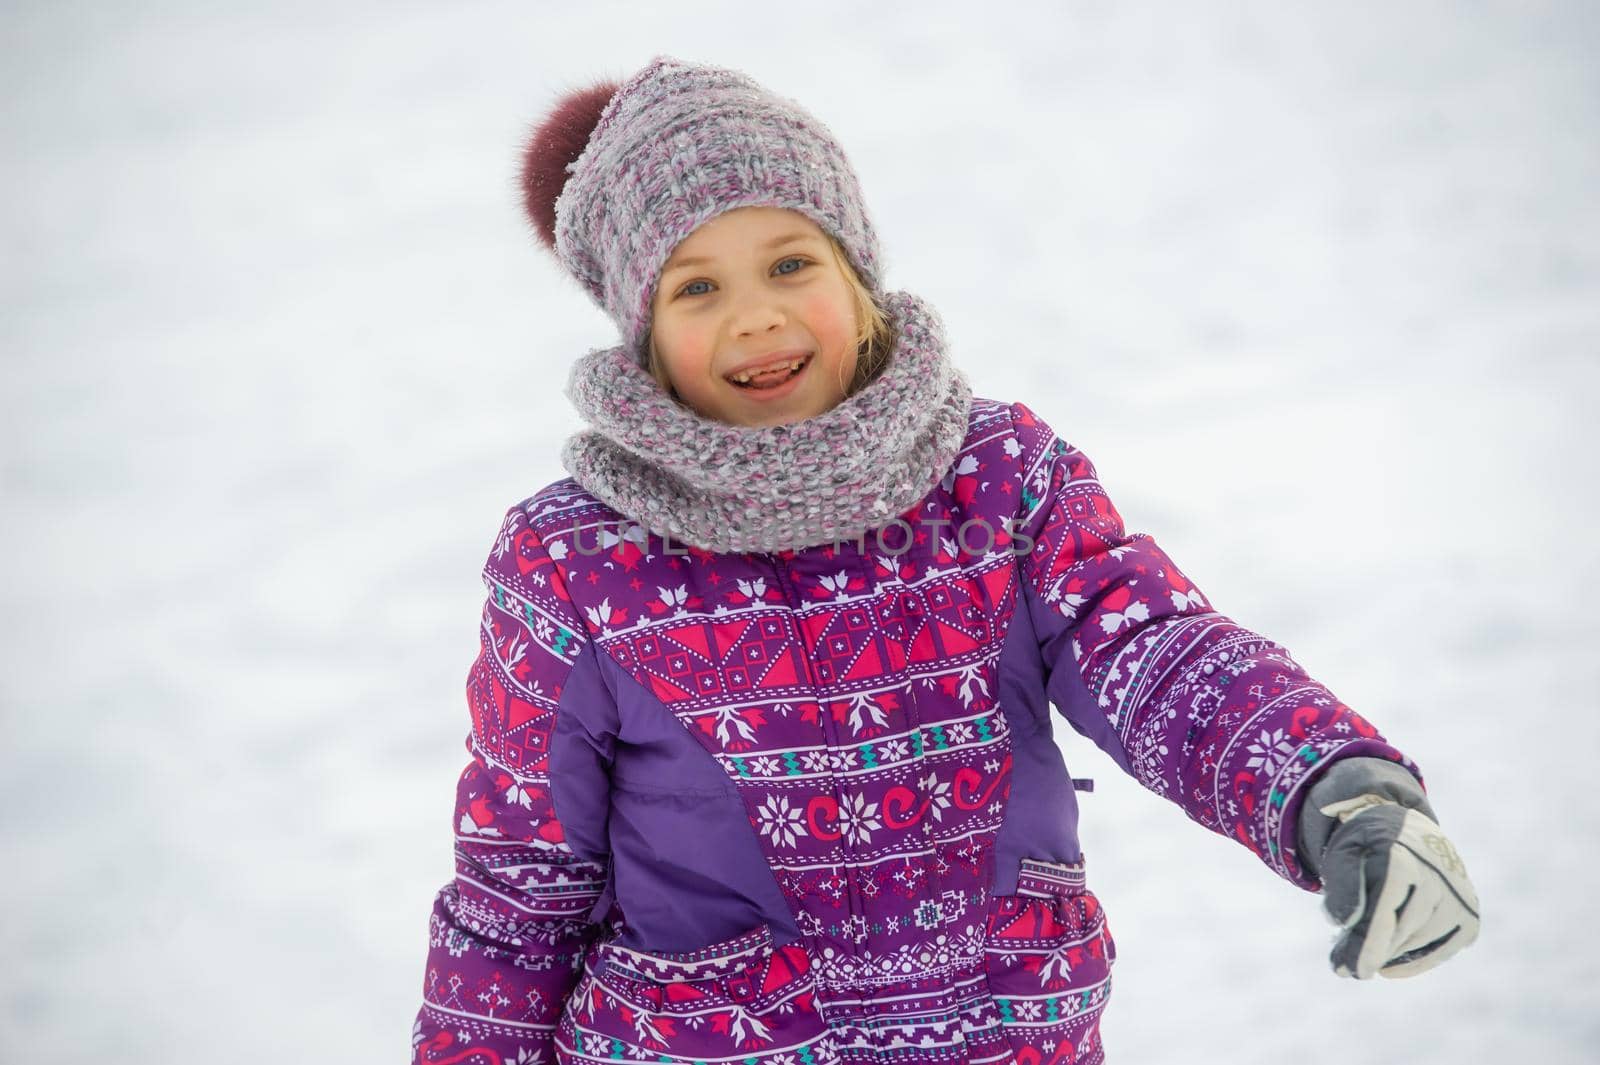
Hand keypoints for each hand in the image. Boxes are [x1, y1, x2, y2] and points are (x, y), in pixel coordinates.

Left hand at [1314, 794, 1480, 978]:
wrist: (1410, 829)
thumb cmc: (1370, 847)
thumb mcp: (1345, 853)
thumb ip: (1342, 885)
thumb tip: (1343, 922)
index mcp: (1401, 854)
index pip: (1386, 907)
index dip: (1368, 942)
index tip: (1350, 969)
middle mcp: (1437, 875)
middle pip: (1403, 928)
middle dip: (1372, 952)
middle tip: (1344, 968)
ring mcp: (1459, 896)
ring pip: (1421, 942)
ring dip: (1390, 956)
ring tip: (1364, 956)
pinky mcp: (1470, 915)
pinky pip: (1444, 949)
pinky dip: (1417, 962)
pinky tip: (1390, 967)